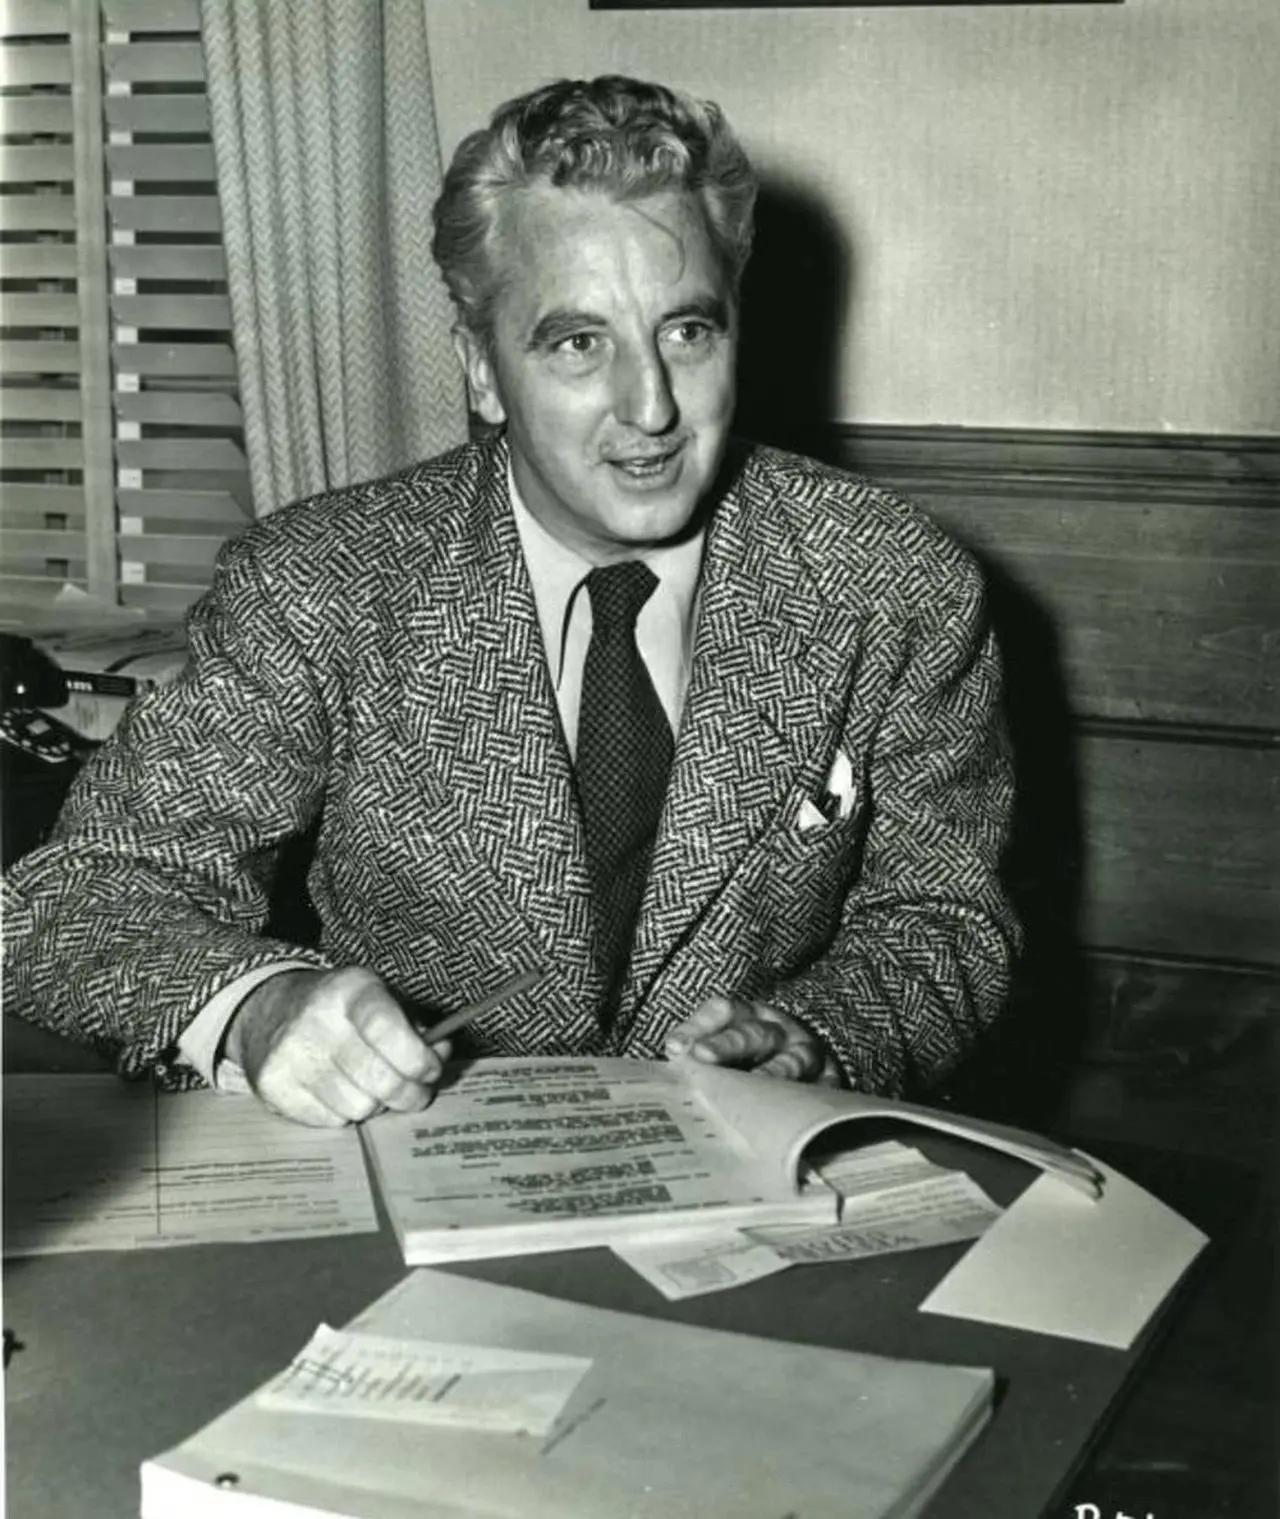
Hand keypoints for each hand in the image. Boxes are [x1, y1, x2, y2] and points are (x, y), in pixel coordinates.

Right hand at [225, 967, 448, 1125]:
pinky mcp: (272, 1085)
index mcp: (350, 990)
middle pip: (379, 1080)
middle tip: (414, 1094)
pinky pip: (329, 1121)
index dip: (419, 1059)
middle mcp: (316, 1018)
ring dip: (374, 1105)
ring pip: (358, 1108)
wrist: (270, 1010)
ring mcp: (290, 1054)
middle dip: (407, 1094)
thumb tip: (441, 1055)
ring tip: (372, 1088)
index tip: (430, 1070)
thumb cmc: (341, 1009)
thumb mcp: (379, 999)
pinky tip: (340, 1092)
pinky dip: (343, 1113)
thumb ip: (415, 1026)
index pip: (389, 1030)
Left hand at [664, 995, 841, 1084]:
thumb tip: (675, 1052)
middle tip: (702, 1057)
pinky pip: (818, 1092)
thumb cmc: (753, 1064)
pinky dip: (804, 1101)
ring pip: (790, 1061)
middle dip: (727, 1044)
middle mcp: (781, 1032)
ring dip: (769, 1073)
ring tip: (748, 1088)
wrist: (812, 1070)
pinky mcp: (828, 1085)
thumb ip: (697, 1047)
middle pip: (754, 1033)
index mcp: (751, 1017)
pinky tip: (787, 1115)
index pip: (725, 1011)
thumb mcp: (724, 1048)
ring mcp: (808, 1058)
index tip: (676, 1047)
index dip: (700, 1026)